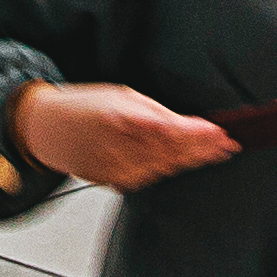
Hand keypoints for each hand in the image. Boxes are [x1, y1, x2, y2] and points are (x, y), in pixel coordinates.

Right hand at [10, 79, 240, 190]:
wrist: (47, 130)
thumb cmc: (83, 107)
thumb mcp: (122, 95)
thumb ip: (156, 113)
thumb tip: (189, 126)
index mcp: (120, 119)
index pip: (168, 131)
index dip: (198, 135)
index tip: (220, 132)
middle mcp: (119, 148)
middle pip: (172, 152)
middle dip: (204, 149)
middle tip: (229, 144)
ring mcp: (116, 169)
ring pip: (165, 167)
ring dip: (192, 159)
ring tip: (217, 152)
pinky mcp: (115, 182)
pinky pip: (150, 175)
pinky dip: (169, 166)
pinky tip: (185, 160)